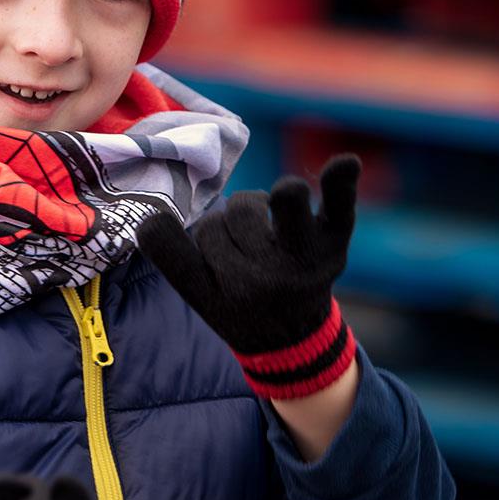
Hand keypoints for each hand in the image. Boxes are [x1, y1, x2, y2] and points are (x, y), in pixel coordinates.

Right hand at [137, 154, 360, 399]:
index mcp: (237, 291)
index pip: (201, 239)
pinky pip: (339, 206)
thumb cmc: (239, 304)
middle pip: (231, 216)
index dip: (192, 237)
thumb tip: (151, 219)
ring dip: (256, 206)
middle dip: (230, 224)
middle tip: (244, 250)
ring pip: (265, 201)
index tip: (176, 234)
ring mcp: (309, 255)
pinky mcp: (335, 238)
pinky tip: (346, 164)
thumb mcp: (199, 295)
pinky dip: (340, 184)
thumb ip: (171, 257)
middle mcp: (274, 278)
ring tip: (267, 230)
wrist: (295, 336)